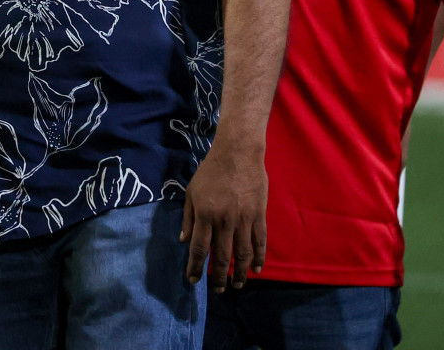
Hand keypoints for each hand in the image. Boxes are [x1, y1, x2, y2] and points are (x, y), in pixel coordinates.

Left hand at [181, 140, 266, 292]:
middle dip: (218, 277)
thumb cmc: (210, 172)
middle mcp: (224, 221)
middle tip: (218, 290)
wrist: (238, 154)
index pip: (200, 248)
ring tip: (237, 285)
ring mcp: (244, 219)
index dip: (196, 267)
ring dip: (239, 273)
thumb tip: (184, 241)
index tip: (193, 281)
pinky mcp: (259, 216)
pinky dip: (259, 258)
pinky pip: (260, 242)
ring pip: (243, 254)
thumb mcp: (191, 192)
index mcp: (205, 215)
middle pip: (222, 256)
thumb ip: (188, 218)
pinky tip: (256, 270)